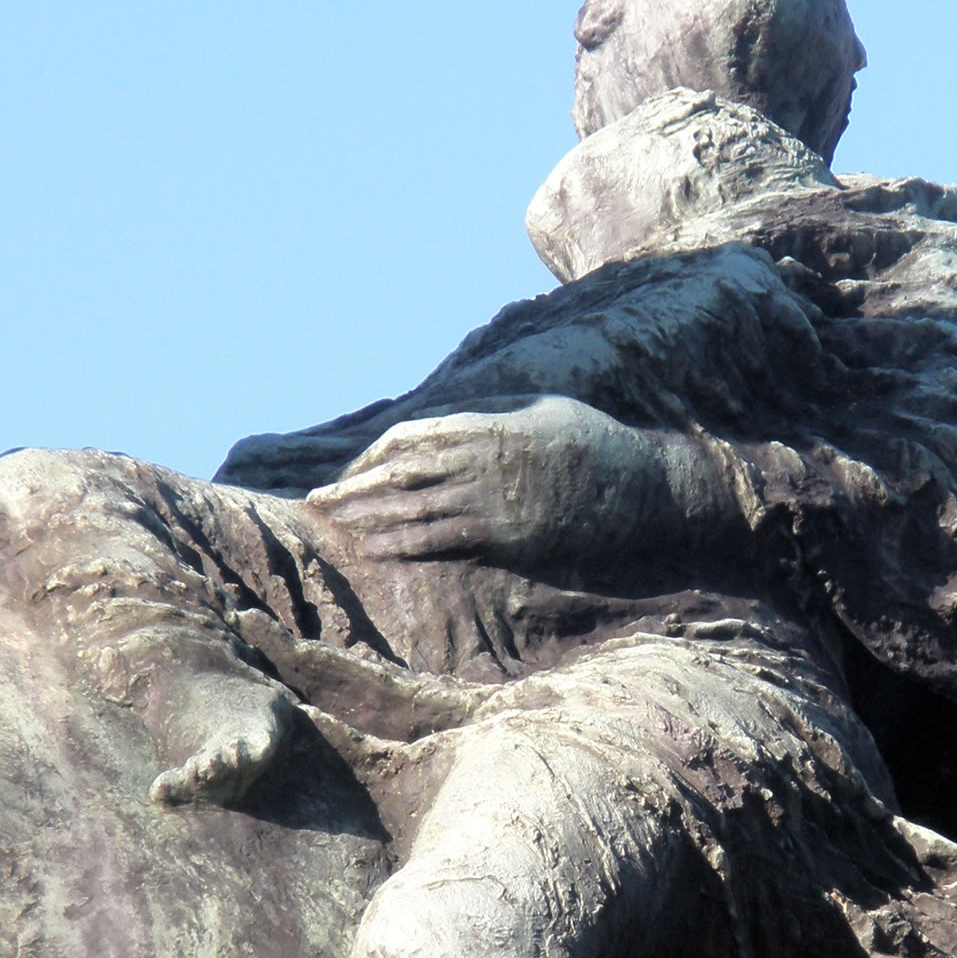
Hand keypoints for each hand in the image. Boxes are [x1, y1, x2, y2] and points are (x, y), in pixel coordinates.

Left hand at [305, 400, 742, 574]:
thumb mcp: (542, 410)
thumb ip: (495, 414)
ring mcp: (493, 498)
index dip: (373, 455)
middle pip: (399, 470)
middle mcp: (482, 459)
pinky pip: (443, 538)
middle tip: (315, 502)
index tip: (351, 471)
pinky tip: (378, 547)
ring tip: (334, 526)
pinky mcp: (507, 534)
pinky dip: (404, 542)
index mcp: (488, 425)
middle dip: (352, 485)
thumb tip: (452, 422)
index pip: (411, 436)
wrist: (641, 485)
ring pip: (413, 506)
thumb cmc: (595, 444)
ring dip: (368, 517)